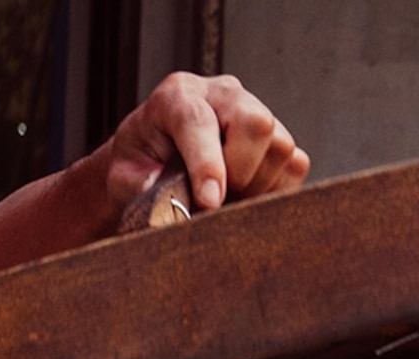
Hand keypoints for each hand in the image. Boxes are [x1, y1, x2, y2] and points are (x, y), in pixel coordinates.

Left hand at [99, 73, 309, 215]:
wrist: (152, 159)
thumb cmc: (138, 166)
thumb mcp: (123, 176)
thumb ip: (140, 186)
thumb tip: (169, 205)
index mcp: (177, 96)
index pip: (199, 121)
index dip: (208, 164)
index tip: (209, 201)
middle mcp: (221, 94)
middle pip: (256, 123)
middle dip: (240, 172)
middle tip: (216, 201)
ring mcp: (253, 109)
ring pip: (281, 146)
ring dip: (256, 186)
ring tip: (225, 200)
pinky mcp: (275, 134)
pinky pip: (295, 164)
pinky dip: (274, 190)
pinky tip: (244, 198)